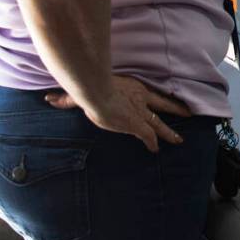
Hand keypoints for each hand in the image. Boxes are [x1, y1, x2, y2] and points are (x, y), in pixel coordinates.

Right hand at [45, 76, 190, 152]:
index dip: (161, 98)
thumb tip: (49, 99)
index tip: (170, 100)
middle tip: (189, 114)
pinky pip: (148, 136)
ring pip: (159, 124)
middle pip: (163, 106)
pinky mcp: (137, 125)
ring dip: (169, 133)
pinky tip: (155, 150)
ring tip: (179, 141)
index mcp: (134, 88)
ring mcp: (140, 113)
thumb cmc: (91, 89)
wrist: (97, 94)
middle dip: (176, 111)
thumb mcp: (81, 93)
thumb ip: (67, 98)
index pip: (152, 94)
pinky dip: (152, 143)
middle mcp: (141, 100)